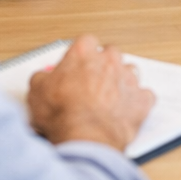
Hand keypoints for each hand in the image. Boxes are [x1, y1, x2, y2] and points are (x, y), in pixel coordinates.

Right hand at [27, 35, 154, 149]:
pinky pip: (144, 96)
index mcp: (84, 53)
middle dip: (102, 66)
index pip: (85, 42)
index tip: (74, 67)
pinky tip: (125, 112)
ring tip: (108, 100)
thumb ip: (42, 78)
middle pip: (110, 54)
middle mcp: (109, 60)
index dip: (80, 56)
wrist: (85, 137)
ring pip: (129, 72)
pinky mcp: (142, 99)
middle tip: (90, 84)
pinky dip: (136, 103)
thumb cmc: (62, 114)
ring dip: (120, 82)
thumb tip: (42, 78)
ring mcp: (128, 78)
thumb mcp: (36, 92)